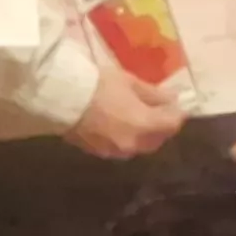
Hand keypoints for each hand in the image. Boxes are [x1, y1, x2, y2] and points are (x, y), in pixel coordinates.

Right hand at [65, 61, 183, 159]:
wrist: (59, 99)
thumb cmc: (98, 85)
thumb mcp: (130, 82)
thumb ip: (154, 94)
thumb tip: (171, 99)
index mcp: (144, 125)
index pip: (172, 125)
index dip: (175, 113)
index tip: (172, 103)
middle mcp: (133, 143)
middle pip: (157, 139)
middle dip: (161, 125)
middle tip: (156, 109)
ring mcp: (114, 151)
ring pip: (139, 146)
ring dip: (144, 134)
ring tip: (136, 115)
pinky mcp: (97, 152)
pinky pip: (120, 147)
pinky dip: (126, 137)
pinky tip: (118, 124)